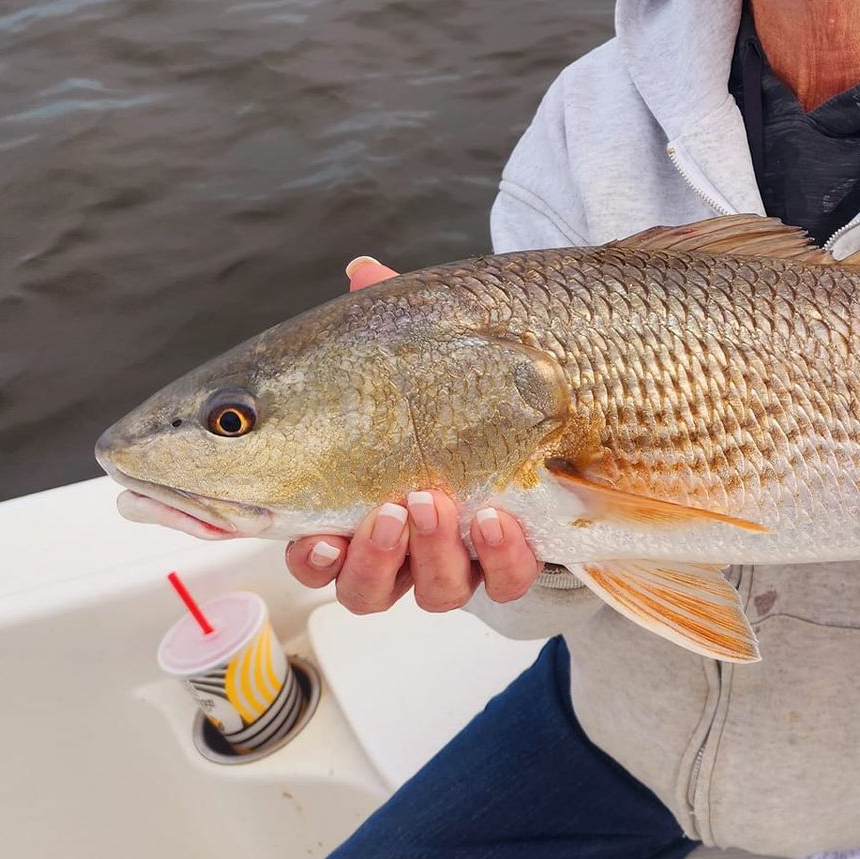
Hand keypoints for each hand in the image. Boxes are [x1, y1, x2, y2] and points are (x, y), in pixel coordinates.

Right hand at [281, 256, 543, 613]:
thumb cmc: (468, 399)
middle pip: (361, 586)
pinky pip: (504, 582)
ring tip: (435, 500)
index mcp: (359, 508)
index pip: (310, 546)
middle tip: (384, 509)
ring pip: (430, 590)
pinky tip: (499, 518)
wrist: (562, 435)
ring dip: (429, 550)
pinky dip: (500, 557)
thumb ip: (395, 325)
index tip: (296, 530)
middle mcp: (403, 549)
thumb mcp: (432, 360)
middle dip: (367, 554)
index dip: (299, 552)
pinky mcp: (514, 566)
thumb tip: (363, 269)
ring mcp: (460, 561)